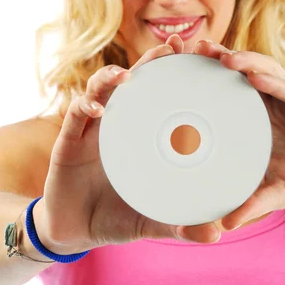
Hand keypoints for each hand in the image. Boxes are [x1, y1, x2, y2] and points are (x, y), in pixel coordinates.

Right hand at [37, 35, 221, 253]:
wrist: (77, 230)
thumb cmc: (119, 216)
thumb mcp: (153, 219)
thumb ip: (180, 224)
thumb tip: (216, 236)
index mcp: (142, 135)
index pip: (163, 97)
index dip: (179, 75)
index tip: (203, 57)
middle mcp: (119, 124)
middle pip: (136, 83)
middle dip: (153, 62)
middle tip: (173, 48)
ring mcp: (92, 130)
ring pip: (101, 90)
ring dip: (113, 77)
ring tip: (129, 75)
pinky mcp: (68, 141)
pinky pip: (74, 117)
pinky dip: (85, 108)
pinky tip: (98, 109)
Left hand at [191, 39, 284, 230]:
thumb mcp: (277, 193)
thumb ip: (252, 203)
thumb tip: (223, 226)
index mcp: (258, 120)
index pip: (228, 93)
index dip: (206, 81)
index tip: (179, 71)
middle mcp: (274, 105)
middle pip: (243, 74)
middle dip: (220, 60)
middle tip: (194, 50)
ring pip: (267, 73)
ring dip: (245, 63)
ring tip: (222, 58)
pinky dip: (275, 84)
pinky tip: (255, 77)